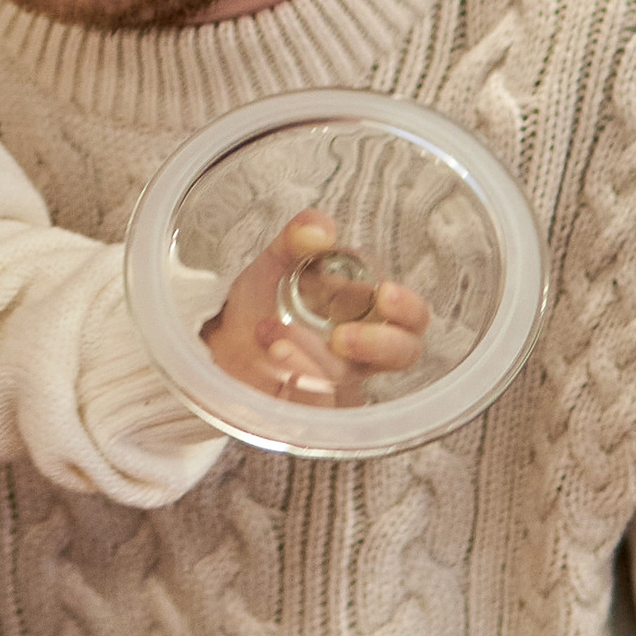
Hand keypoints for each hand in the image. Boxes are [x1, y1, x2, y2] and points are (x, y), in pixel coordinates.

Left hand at [202, 209, 427, 407]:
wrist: (224, 339)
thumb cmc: (267, 300)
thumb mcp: (278, 261)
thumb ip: (298, 238)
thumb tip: (320, 231)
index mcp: (366, 312)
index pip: (411, 318)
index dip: (407, 309)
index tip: (385, 293)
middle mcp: (360, 351)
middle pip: (401, 356)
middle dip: (380, 344)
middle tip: (342, 335)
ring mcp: (335, 381)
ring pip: (348, 380)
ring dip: (315, 358)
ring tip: (274, 334)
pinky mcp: (307, 405)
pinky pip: (315, 403)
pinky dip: (296, 374)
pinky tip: (274, 351)